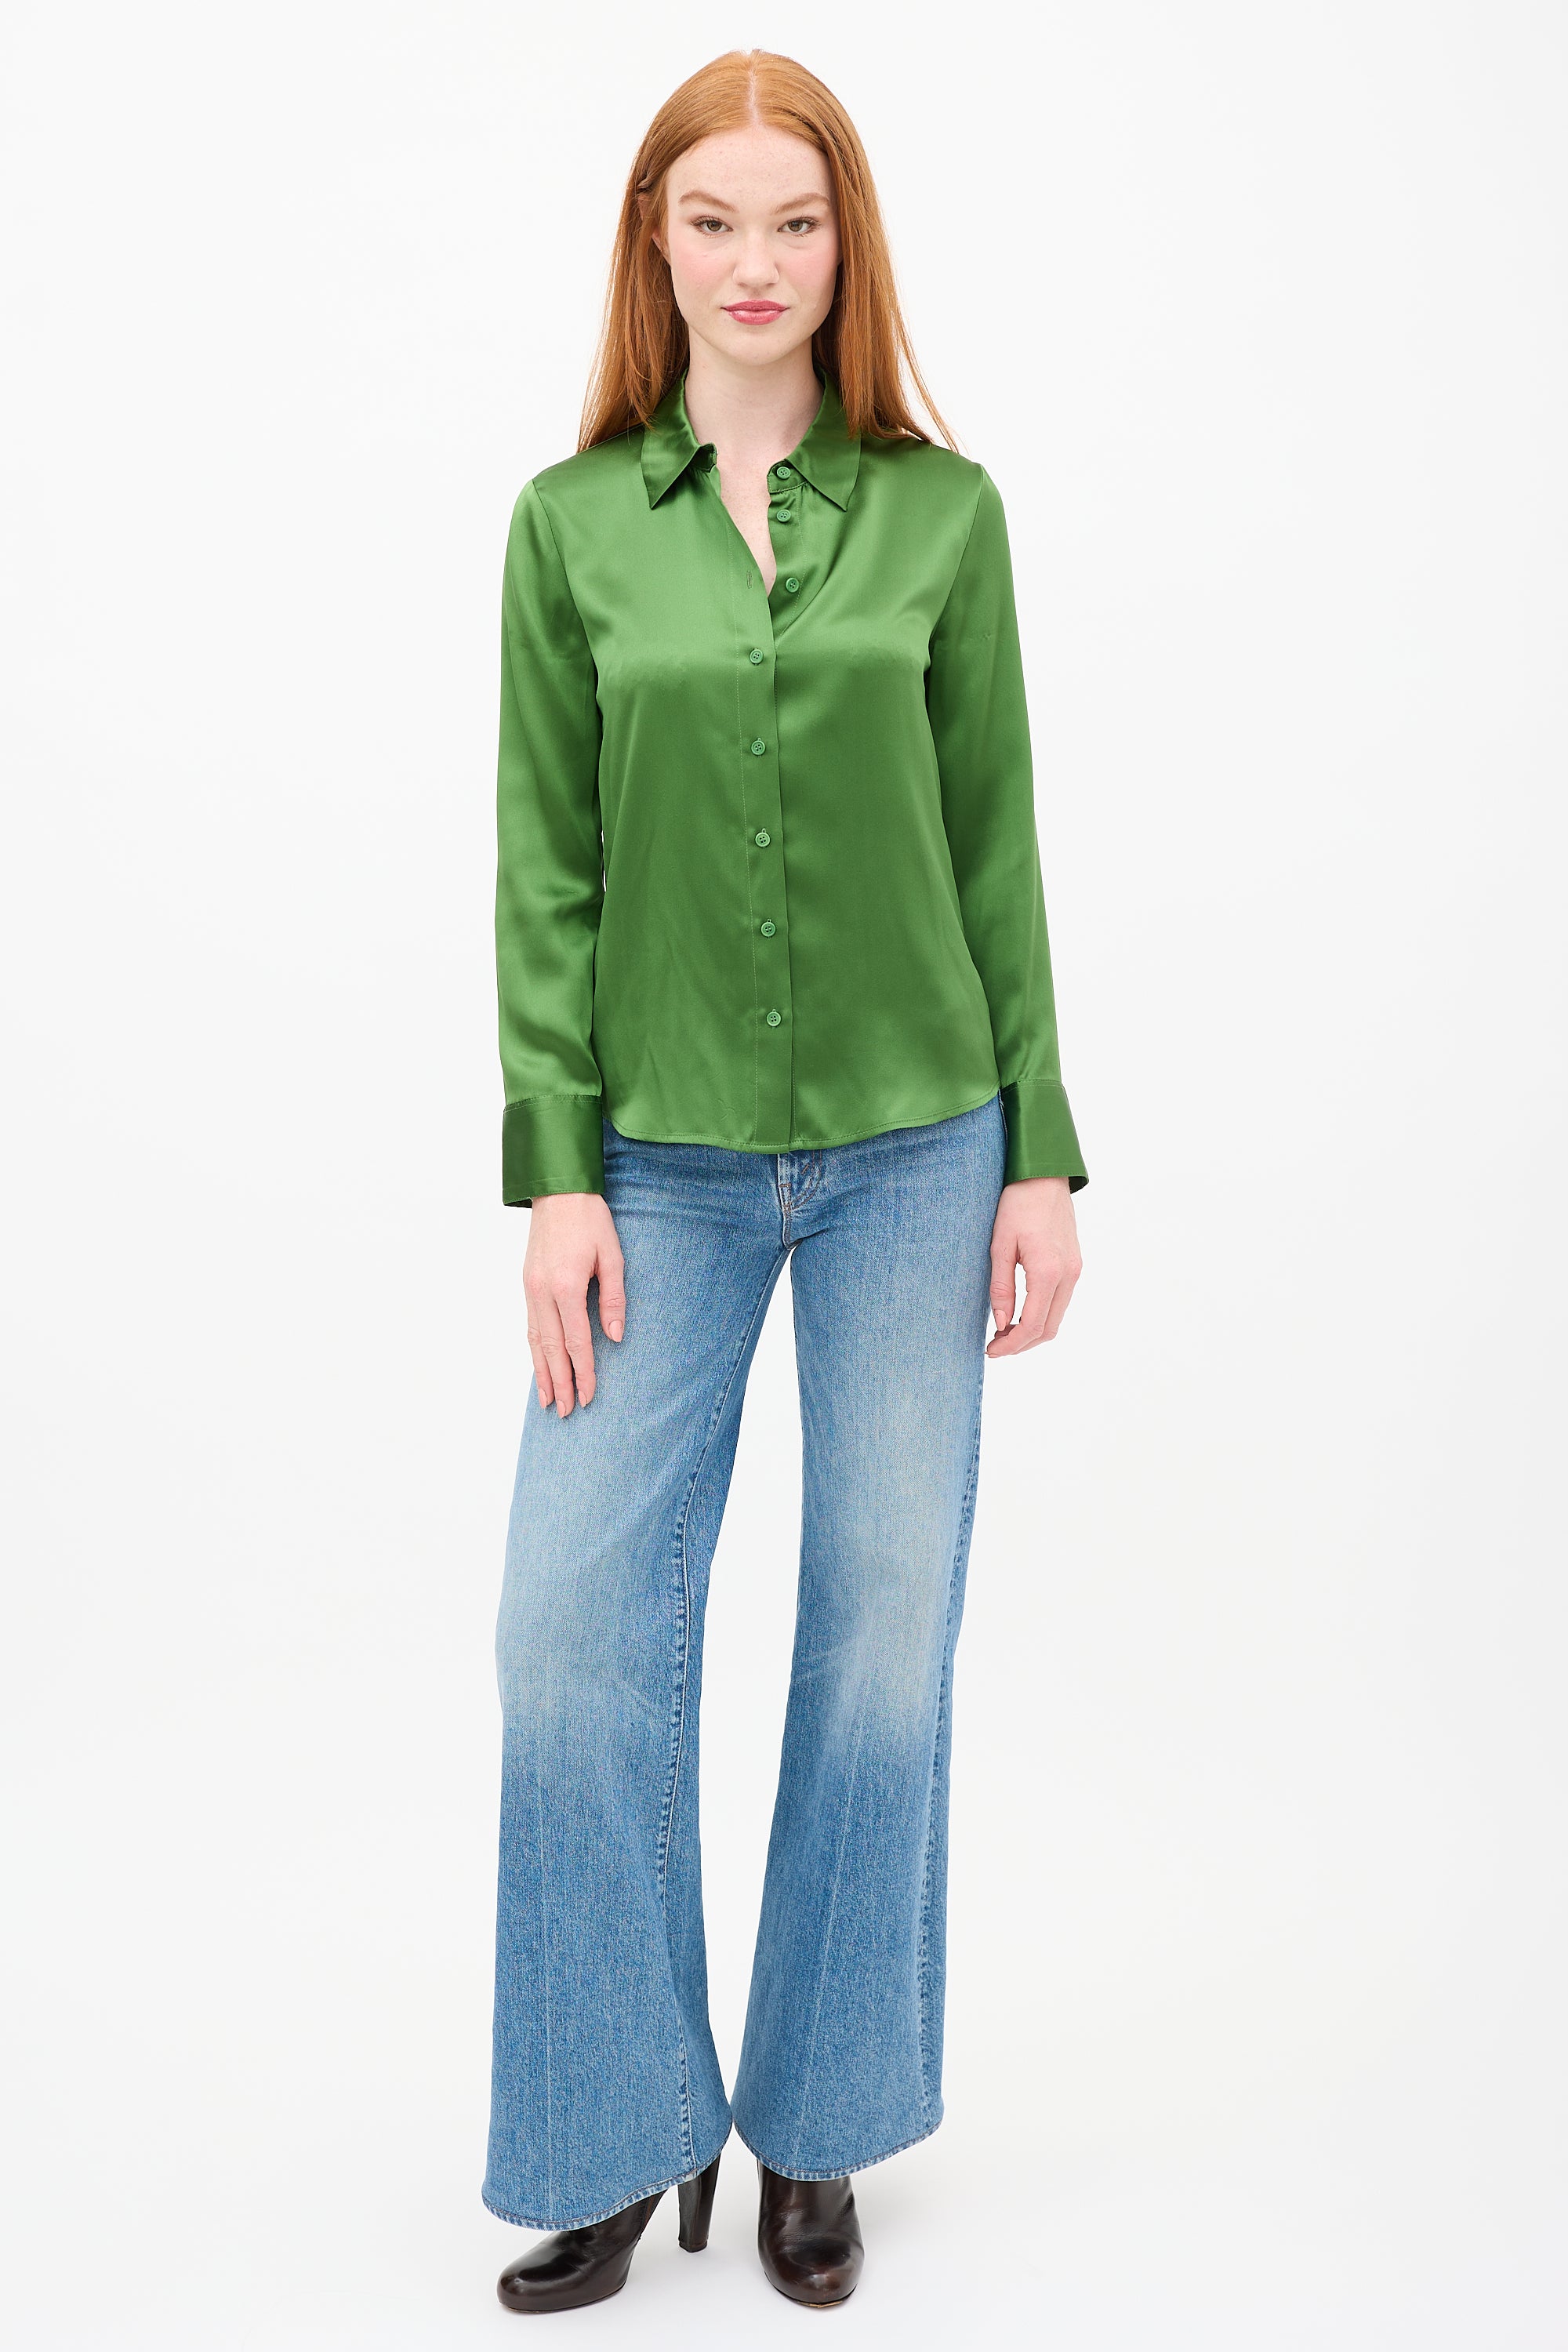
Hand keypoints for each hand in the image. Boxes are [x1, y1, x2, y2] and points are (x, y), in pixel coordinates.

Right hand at [523, 1193, 626, 1414]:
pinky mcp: (526, 1284)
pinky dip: (533, 1351)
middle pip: (551, 1348)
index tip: (588, 1397)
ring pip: (534, 1341)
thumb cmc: (590, 1220)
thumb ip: (614, 1299)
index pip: (576, 1341)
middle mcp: (542, 1292)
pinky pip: (529, 1325)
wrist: (558, 1191)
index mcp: (566, 1286)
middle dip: (559, 1382)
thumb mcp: (612, 1256)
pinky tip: (538, 1366)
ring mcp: (530, 1289)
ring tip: (547, 1401)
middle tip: (565, 1412)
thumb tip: (616, 1337)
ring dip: (541, 1373)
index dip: (583, 1372)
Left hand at [986, 1177, 1080, 1357]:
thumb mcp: (1000, 1246)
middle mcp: (1068, 1275)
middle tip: (995, 1345)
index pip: (1033, 1325)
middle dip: (1022, 1344)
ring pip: (1057, 1317)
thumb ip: (1002, 1288)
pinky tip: (1020, 1312)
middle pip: (1049, 1329)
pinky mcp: (1075, 1264)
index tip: (990, 1351)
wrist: (1044, 1176)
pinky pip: (1060, 1301)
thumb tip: (1002, 1324)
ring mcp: (1075, 1270)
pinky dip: (1042, 1315)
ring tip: (1004, 1331)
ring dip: (1032, 1331)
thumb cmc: (1017, 1205)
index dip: (1012, 1345)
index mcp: (1048, 1272)